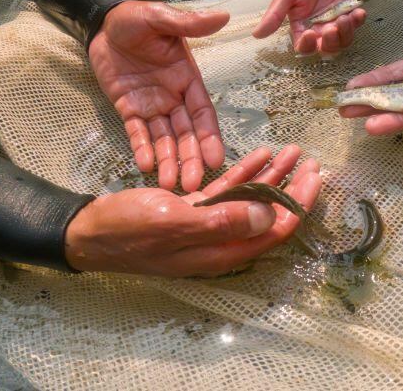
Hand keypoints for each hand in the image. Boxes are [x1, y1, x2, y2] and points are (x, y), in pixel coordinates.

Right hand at [65, 145, 321, 275]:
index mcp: (221, 250)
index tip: (314, 179)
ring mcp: (207, 226)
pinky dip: (245, 174)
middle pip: (268, 215)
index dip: (297, 205)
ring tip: (293, 151)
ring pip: (251, 200)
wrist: (88, 232)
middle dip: (292, 189)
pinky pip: (228, 192)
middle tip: (312, 162)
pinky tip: (260, 155)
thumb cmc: (128, 229)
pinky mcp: (193, 211)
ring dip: (272, 176)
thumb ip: (223, 220)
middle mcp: (220, 241)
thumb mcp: (176, 222)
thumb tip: (267, 216)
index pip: (273, 230)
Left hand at [89, 1, 229, 192]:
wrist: (100, 24)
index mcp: (186, 77)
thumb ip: (188, 23)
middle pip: (185, 132)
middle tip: (192, 186)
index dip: (209, 136)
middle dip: (189, 158)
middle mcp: (173, 95)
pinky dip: (141, 148)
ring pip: (163, 138)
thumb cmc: (134, 18)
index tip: (216, 160)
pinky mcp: (128, 109)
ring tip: (169, 185)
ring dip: (168, 160)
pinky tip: (144, 166)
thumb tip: (223, 16)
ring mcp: (151, 105)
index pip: (202, 111)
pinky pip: (137, 132)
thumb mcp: (160, 17)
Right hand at [253, 0, 366, 55]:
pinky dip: (359, 22)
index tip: (309, 34)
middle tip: (332, 28)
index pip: (304, 46)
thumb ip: (275, 14)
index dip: (308, 46)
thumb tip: (256, 34)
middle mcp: (320, 27)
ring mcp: (337, 20)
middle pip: (327, 48)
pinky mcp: (351, 11)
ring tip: (345, 18)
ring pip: (344, 40)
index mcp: (302, 26)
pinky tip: (358, 13)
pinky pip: (357, 24)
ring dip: (346, 33)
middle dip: (331, 42)